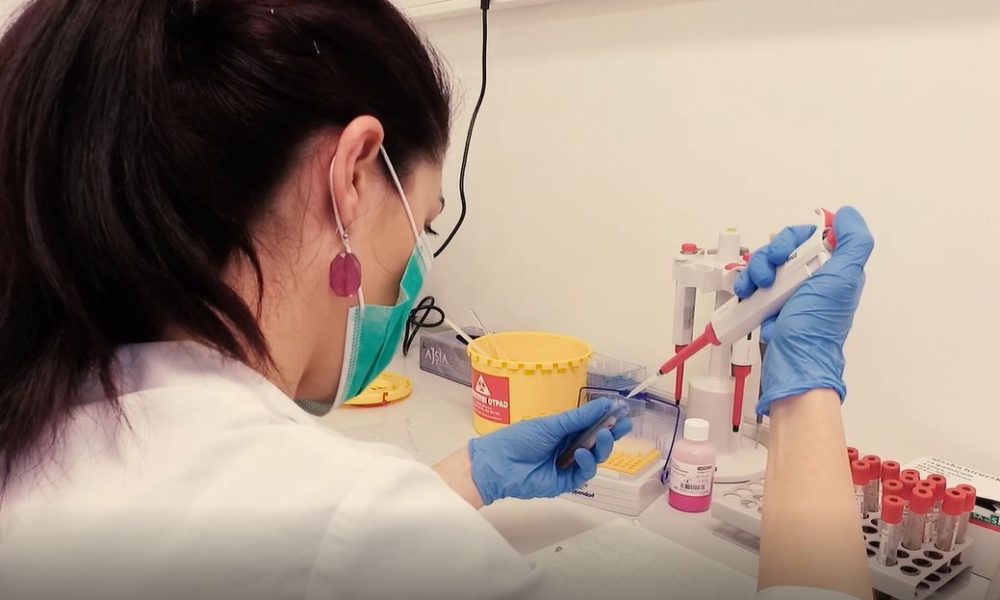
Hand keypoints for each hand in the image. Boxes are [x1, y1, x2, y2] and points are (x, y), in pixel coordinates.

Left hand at [468, 397, 632, 504]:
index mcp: (564, 430)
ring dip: (601, 447)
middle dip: (611, 434)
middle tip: (621, 425)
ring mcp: (568, 465)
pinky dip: (587, 463)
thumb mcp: (552, 424)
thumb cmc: (520, 439)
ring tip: (602, 435)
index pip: (592, 425)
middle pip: (597, 443)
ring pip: (595, 459)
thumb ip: (579, 417)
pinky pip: (583, 474)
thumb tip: (605, 403)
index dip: (608, 420)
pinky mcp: (565, 483)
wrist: (498, 464)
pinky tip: (583, 454)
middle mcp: (569, 447)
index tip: (623, 412)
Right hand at [734, 206, 873, 414]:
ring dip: (755, 269)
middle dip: (770, 254)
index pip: (808, 235)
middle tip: (770, 270)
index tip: (787, 252)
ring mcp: (786, 289)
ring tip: (757, 286)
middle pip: (782, 246)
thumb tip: (847, 214)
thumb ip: (853, 242)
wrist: (794, 357)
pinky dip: (745, 284)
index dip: (793, 238)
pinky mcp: (766, 301)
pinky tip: (747, 293)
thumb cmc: (819, 322)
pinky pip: (751, 281)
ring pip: (763, 262)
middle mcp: (809, 275)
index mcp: (830, 267)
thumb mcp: (844, 278)